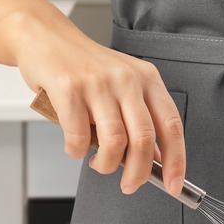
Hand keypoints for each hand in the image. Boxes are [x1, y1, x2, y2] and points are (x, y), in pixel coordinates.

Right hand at [12, 9, 184, 195]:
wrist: (46, 38)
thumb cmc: (87, 68)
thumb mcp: (125, 87)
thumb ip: (142, 119)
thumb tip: (157, 161)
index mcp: (149, 80)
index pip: (172, 127)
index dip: (176, 161)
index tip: (174, 185)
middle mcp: (128, 80)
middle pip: (145, 140)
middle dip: (138, 173)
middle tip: (129, 185)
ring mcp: (98, 83)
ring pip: (114, 142)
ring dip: (107, 165)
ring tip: (99, 164)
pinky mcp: (68, 88)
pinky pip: (79, 135)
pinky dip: (77, 151)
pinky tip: (76, 148)